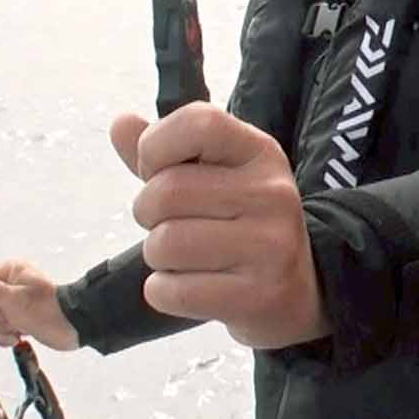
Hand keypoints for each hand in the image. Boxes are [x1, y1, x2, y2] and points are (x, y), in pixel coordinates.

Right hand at [0, 259, 80, 350]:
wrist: (72, 327)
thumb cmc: (45, 309)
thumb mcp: (12, 298)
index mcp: (11, 272)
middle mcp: (11, 285)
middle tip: (13, 317)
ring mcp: (15, 302)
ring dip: (3, 327)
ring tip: (20, 327)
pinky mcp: (20, 318)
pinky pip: (1, 328)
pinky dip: (7, 335)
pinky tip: (19, 336)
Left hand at [111, 103, 329, 348]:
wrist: (298, 291)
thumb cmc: (243, 225)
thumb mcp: (216, 177)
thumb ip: (165, 152)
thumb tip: (120, 123)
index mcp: (261, 153)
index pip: (198, 122)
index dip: (156, 147)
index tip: (157, 171)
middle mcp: (271, 193)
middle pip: (166, 192)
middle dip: (149, 215)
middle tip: (171, 225)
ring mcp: (270, 246)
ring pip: (165, 244)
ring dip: (158, 257)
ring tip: (184, 258)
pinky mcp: (258, 295)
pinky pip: (173, 291)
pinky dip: (164, 292)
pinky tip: (191, 287)